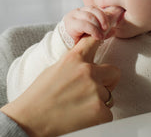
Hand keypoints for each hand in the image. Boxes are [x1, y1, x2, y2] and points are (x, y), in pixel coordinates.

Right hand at [1, 36, 119, 136]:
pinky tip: (83, 119)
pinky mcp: (99, 111)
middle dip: (108, 81)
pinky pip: (108, 114)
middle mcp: (87, 71)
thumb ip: (75, 64)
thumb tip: (88, 62)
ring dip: (99, 102)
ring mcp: (95, 90)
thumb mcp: (55, 70)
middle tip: (94, 91)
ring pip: (109, 96)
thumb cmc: (37, 98)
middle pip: (114, 72)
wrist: (27, 123)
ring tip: (80, 109)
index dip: (101, 41)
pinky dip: (99, 118)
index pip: (94, 41)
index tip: (106, 37)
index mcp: (74, 59)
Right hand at [63, 6, 123, 43]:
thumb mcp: (92, 33)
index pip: (95, 8)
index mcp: (83, 11)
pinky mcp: (70, 24)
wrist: (63, 46)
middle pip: (93, 10)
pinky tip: (97, 37)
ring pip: (89, 16)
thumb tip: (114, 30)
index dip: (104, 14)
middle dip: (102, 18)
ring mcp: (73, 16)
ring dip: (98, 26)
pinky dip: (93, 30)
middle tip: (107, 28)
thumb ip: (102, 31)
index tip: (111, 23)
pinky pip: (84, 24)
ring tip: (101, 35)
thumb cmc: (78, 39)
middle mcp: (77, 11)